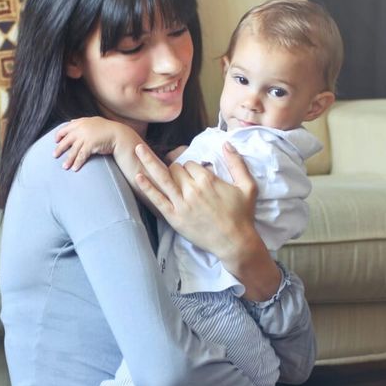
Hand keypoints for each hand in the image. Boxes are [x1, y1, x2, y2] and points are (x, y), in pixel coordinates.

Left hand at [54, 117, 135, 170]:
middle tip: (54, 155)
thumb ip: (81, 122)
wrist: (118, 134)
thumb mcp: (93, 121)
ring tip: (64, 167)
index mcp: (81, 122)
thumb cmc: (106, 129)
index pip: (65, 128)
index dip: (59, 135)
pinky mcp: (91, 145)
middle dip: (59, 149)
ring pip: (73, 150)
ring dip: (68, 159)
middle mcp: (81, 129)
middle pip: (66, 140)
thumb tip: (71, 122)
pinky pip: (81, 156)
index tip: (56, 141)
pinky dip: (77, 163)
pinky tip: (74, 169)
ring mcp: (86, 137)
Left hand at [134, 142, 280, 300]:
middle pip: (176, 169)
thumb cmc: (242, 215)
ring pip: (163, 177)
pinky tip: (138, 176)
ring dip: (148, 161)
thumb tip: (227, 143)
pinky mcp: (174, 217)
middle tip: (179, 175)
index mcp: (207, 180)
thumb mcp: (248, 186)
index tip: (194, 173)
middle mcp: (192, 189)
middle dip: (176, 168)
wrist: (235, 242)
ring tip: (137, 148)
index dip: (191, 167)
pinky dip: (147, 187)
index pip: (190, 164)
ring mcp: (181, 203)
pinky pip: (157, 199)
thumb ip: (237, 163)